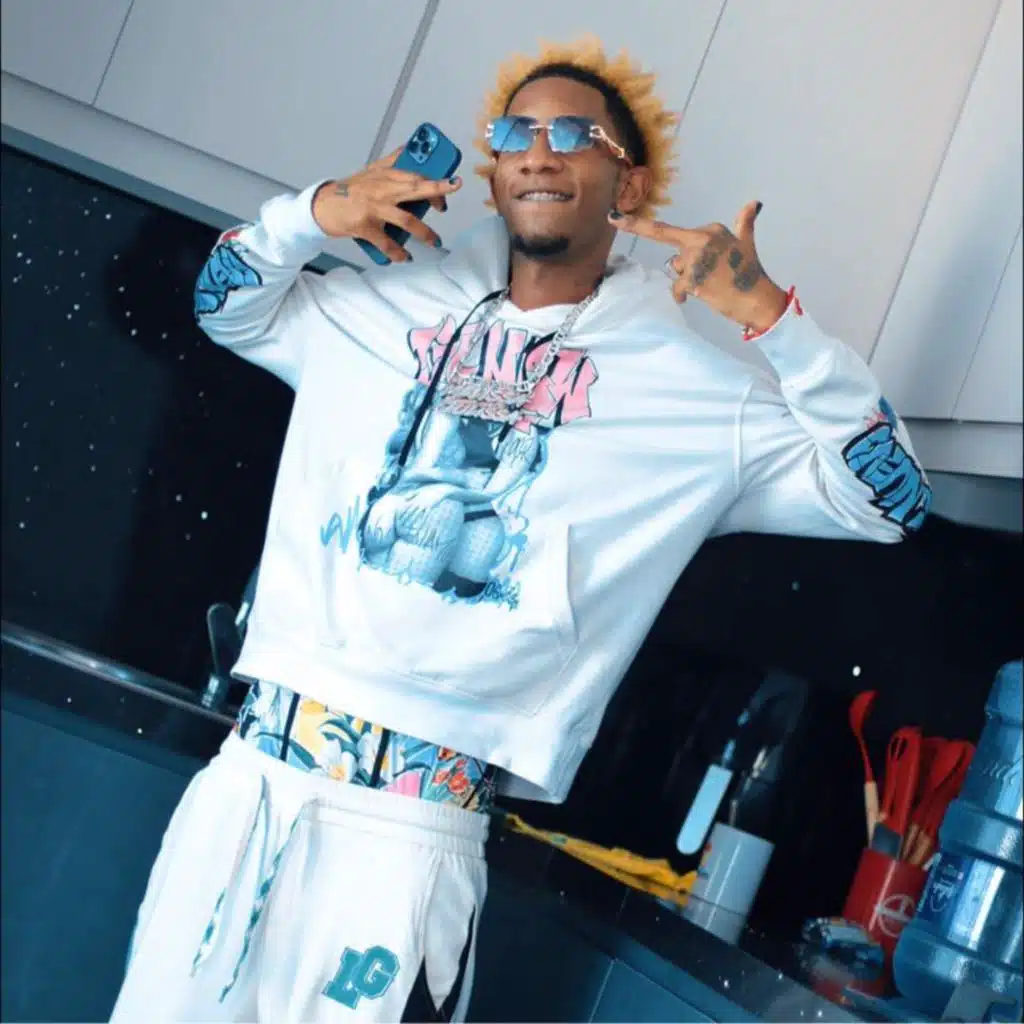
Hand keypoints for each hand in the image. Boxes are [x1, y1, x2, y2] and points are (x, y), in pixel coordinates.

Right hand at [312, 148, 461, 262]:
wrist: (322, 205)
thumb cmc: (350, 190)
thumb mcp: (371, 171)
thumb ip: (392, 161)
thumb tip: (410, 147)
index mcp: (385, 175)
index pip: (415, 174)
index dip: (435, 180)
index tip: (452, 183)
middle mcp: (382, 189)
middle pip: (414, 189)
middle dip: (436, 193)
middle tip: (448, 202)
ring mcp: (374, 208)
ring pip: (406, 220)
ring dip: (424, 233)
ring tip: (435, 242)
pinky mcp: (365, 227)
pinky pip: (387, 243)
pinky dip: (397, 252)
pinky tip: (405, 257)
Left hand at [610, 201, 787, 332]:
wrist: (757, 299)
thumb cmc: (750, 273)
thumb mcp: (746, 244)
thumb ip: (744, 223)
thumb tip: (754, 203)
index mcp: (711, 230)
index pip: (673, 231)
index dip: (642, 226)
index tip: (615, 217)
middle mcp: (702, 240)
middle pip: (671, 246)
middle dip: (638, 229)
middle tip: (613, 217)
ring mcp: (696, 260)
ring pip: (677, 268)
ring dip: (687, 279)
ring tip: (710, 283)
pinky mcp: (693, 279)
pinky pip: (678, 287)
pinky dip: (683, 294)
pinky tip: (698, 296)